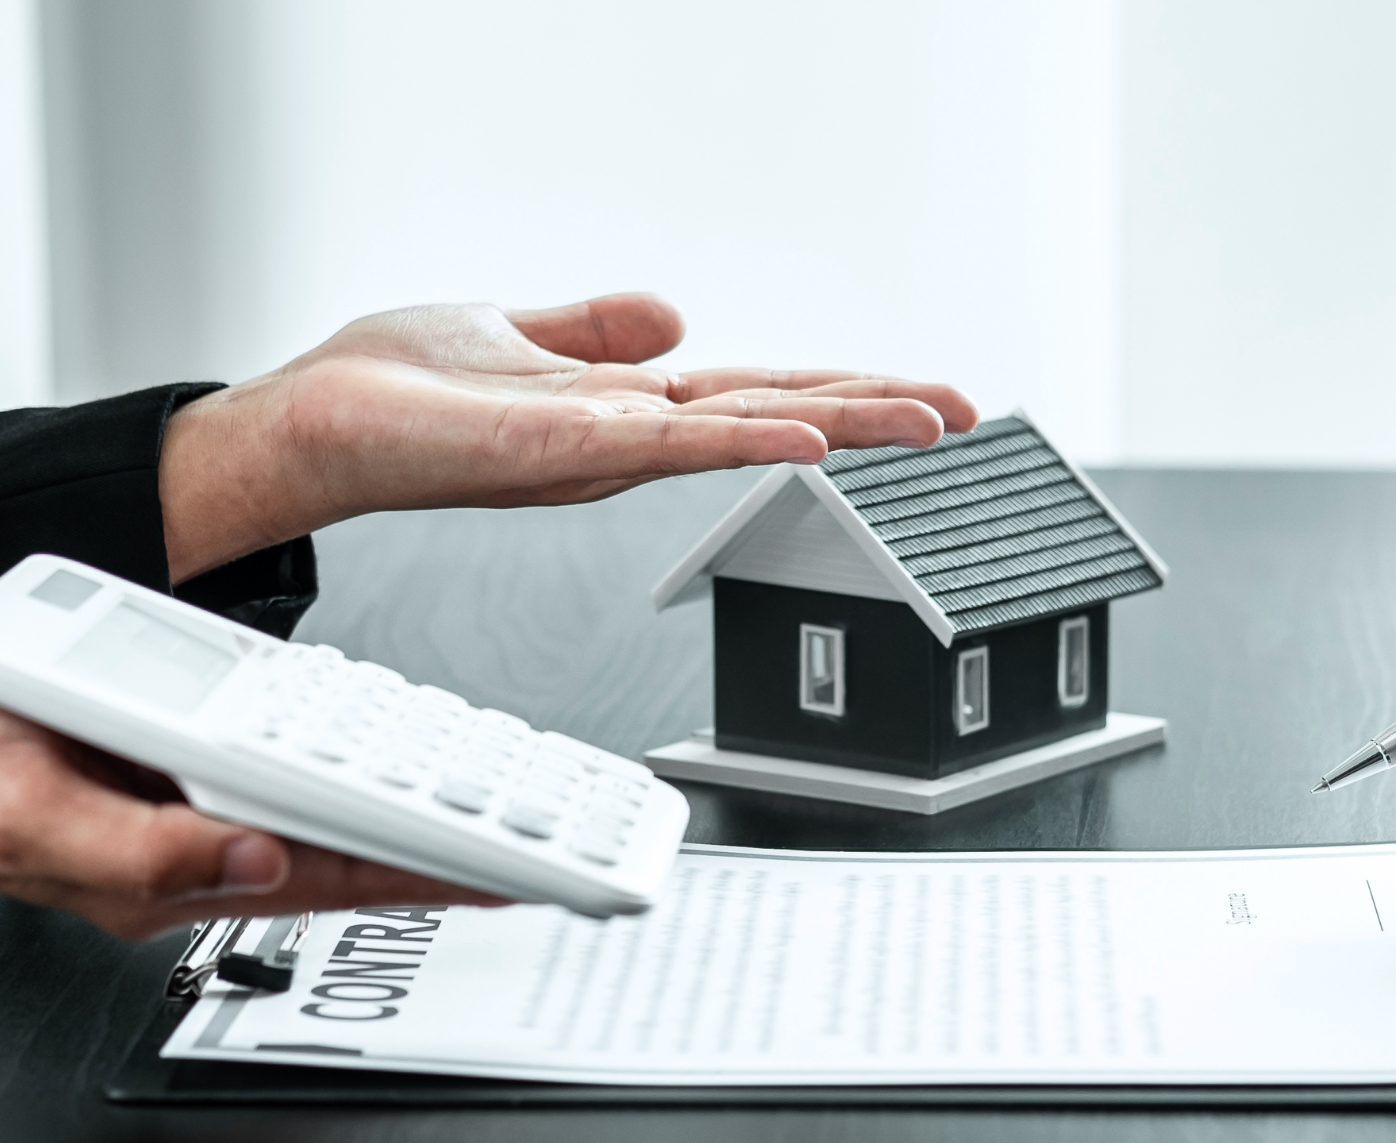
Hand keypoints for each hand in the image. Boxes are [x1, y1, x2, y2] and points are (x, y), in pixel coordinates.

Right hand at [0, 709, 506, 938]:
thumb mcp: (30, 817)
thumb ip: (135, 850)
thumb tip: (249, 859)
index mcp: (188, 865)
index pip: (347, 876)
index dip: (437, 875)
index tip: (517, 872)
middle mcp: (213, 842)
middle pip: (365, 848)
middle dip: (459, 850)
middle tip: (553, 845)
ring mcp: (215, 802)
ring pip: (345, 808)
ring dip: (427, 807)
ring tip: (514, 808)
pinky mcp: (206, 752)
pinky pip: (308, 759)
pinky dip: (368, 758)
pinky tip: (410, 760)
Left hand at [158, 293, 978, 580]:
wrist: (303, 429)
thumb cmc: (393, 392)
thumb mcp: (515, 333)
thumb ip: (596, 329)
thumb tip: (672, 316)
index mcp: (625, 406)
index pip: (758, 391)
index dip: (842, 388)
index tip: (922, 391)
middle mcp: (624, 435)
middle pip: (771, 413)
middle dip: (873, 412)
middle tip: (966, 413)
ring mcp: (593, 448)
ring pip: (738, 432)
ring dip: (835, 425)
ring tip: (919, 423)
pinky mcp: (547, 448)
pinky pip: (655, 447)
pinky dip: (732, 440)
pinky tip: (795, 435)